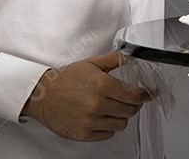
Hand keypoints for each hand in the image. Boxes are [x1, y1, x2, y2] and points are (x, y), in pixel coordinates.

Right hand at [22, 51, 150, 141]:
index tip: (146, 94)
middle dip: (133, 105)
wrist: (42, 95)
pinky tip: (102, 117)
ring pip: (121, 124)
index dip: (143, 95)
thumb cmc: (66, 79)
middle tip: (129, 100)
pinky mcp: (83, 134)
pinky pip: (107, 134)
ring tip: (113, 108)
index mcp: (101, 85)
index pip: (133, 95)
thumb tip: (131, 54)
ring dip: (121, 117)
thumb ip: (114, 59)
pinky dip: (108, 127)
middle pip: (130, 111)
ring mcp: (89, 121)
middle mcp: (96, 104)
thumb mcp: (91, 64)